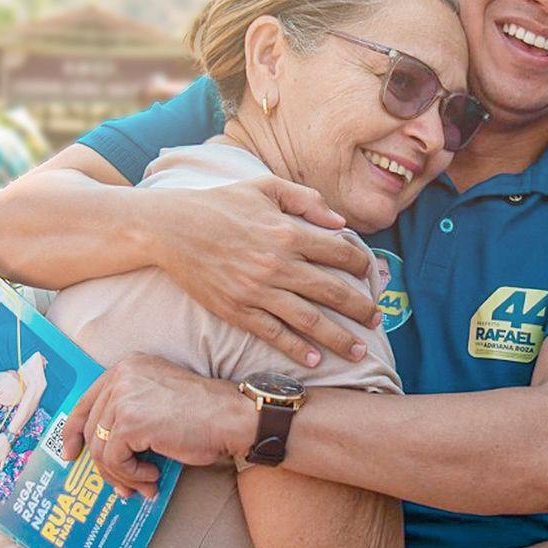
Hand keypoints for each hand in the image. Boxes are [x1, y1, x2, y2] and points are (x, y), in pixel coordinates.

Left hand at [61, 353, 253, 498]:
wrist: (231, 417)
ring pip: (101, 449)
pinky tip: (152, 477)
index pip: (87, 400)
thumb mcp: (159, 399)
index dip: (74, 430)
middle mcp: (122, 376)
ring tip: (144, 485)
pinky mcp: (129, 423)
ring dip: (122, 475)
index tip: (71, 453)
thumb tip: (103, 447)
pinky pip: (114, 460)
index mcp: (129, 366)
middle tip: (123, 486)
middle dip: (105, 465)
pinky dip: (131, 475)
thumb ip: (130, 410)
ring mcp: (123, 398)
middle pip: (91, 429)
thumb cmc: (205, 414)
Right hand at [143, 176, 379, 368]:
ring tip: (358, 350)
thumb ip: (305, 200)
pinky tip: (313, 360)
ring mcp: (257, 290)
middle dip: (360, 309)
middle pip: (332, 291)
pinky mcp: (237, 310)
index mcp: (287, 231)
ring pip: (309, 320)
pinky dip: (295, 349)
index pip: (339, 251)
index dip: (361, 265)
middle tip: (376, 320)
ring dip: (338, 338)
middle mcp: (278, 264)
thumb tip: (339, 221)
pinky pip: (273, 334)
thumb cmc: (219, 203)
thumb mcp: (264, 187)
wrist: (171, 228)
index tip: (371, 276)